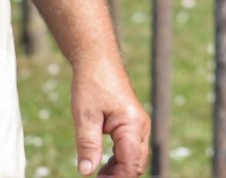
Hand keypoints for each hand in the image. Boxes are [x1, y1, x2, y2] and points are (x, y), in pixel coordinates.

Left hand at [70, 54, 149, 176]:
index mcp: (133, 126)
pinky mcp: (131, 123)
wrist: (97, 59)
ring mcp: (138, 125)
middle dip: (119, 177)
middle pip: (136, 165)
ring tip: (97, 175)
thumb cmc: (92, 84)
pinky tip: (103, 164)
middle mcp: (140, 127)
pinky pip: (130, 149)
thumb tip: (86, 172)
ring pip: (134, 158)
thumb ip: (88, 145)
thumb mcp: (85, 116)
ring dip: (118, 171)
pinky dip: (118, 161)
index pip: (131, 166)